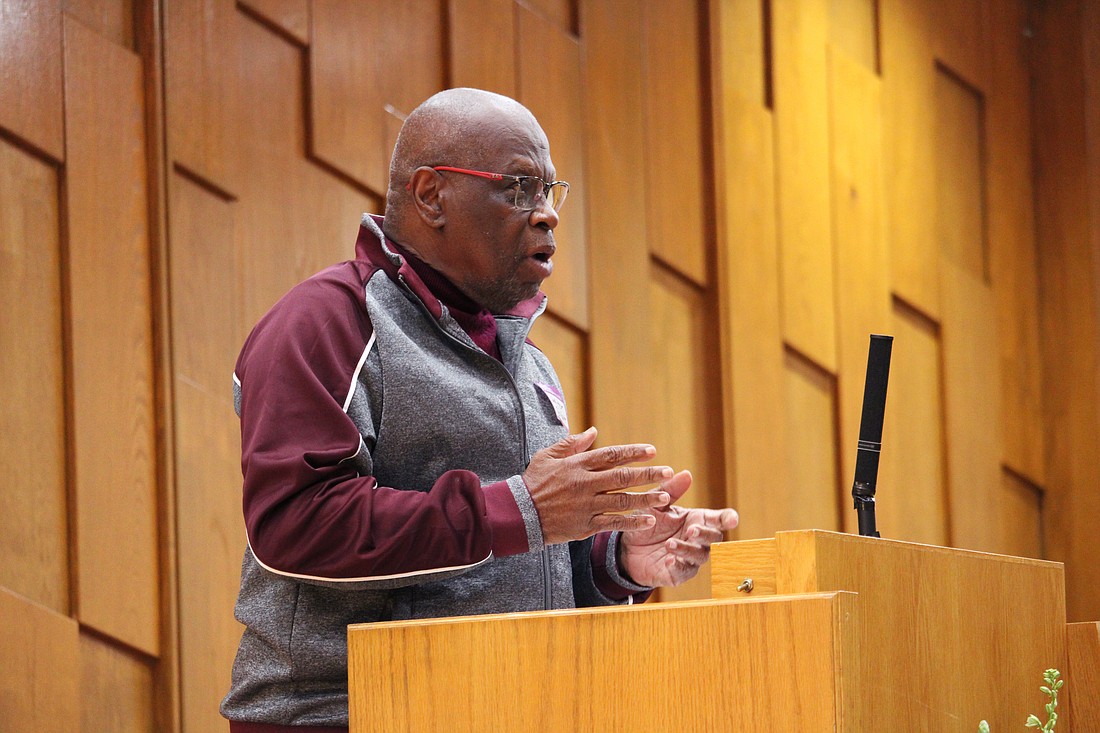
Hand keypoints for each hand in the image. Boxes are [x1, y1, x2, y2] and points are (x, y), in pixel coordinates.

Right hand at [523, 427, 675, 544]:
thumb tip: (593, 432)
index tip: (652, 451)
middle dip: (648, 474)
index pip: (611, 455)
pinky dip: (632, 522)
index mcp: (577, 465)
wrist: (519, 514)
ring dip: (646, 498)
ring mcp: (586, 506)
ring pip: (623, 501)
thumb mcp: (547, 456)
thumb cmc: (534, 482)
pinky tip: (649, 520)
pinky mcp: (585, 525)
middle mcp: (585, 484)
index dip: (633, 452)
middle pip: (623, 477)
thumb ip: (571, 443)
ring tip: (665, 497)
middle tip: (668, 472)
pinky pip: (614, 523)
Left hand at [618, 470, 738, 587]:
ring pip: (700, 556)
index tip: (732, 519)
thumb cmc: (647, 523)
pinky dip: (678, 566)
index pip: (718, 519)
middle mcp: (697, 540)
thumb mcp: (656, 504)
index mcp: (697, 520)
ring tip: (670, 544)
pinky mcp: (678, 574)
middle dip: (705, 534)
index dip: (728, 519)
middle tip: (692, 530)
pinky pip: (684, 572)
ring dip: (687, 549)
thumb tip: (686, 474)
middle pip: (713, 538)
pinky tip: (669, 560)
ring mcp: (690, 558)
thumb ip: (670, 491)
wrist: (627, 548)